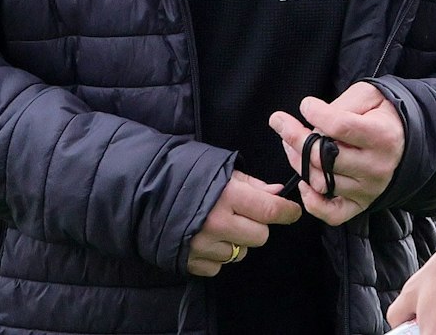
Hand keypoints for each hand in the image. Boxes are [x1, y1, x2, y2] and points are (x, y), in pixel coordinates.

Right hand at [185, 171, 301, 276]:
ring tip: (219, 224)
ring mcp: (203, 245)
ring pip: (241, 253)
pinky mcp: (191, 261)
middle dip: (258, 225)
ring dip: (237, 240)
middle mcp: (217, 223)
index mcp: (227, 195)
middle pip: (260, 236)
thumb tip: (278, 192)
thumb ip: (252, 184)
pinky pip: (219, 266)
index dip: (287, 212)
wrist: (143, 191)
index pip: (271, 211)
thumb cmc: (185, 174)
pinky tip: (206, 237)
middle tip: (245, 213)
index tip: (293, 212)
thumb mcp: (221, 170)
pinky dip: (217, 255)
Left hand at [269, 82, 403, 225]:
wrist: (406, 141)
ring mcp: (368, 190)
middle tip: (280, 122)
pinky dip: (312, 203)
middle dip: (295, 137)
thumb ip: (342, 104)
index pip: (341, 127)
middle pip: (324, 157)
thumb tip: (313, 122)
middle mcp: (376, 167)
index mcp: (382, 137)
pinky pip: (332, 213)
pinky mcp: (360, 205)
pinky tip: (303, 183)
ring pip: (321, 181)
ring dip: (297, 161)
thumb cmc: (383, 114)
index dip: (316, 114)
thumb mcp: (369, 96)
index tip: (305, 104)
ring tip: (289, 143)